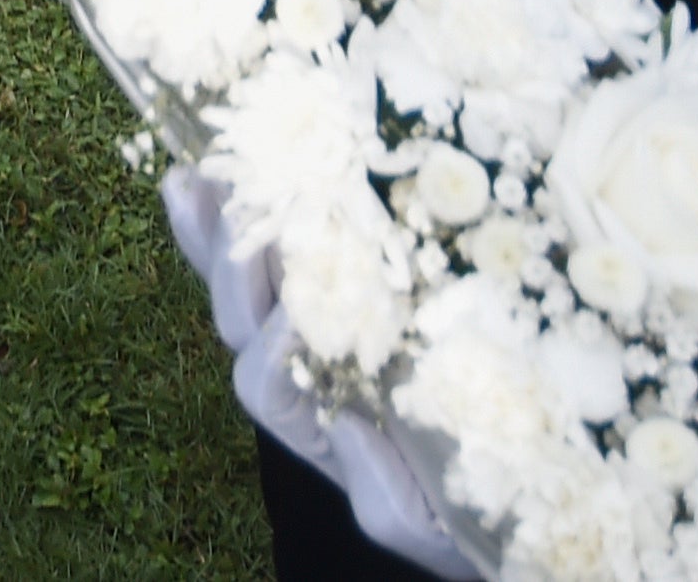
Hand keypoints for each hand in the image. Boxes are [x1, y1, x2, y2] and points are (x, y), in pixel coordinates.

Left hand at [161, 171, 474, 577]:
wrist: (510, 483)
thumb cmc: (462, 504)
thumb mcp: (428, 522)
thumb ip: (387, 500)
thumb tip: (351, 435)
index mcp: (319, 419)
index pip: (268, 388)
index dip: (273, 355)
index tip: (300, 323)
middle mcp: (301, 371)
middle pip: (241, 322)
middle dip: (233, 271)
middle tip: (241, 219)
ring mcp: (304, 325)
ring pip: (240, 280)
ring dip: (217, 231)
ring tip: (195, 180)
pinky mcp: (326, 280)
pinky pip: (256, 252)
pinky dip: (219, 216)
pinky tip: (187, 176)